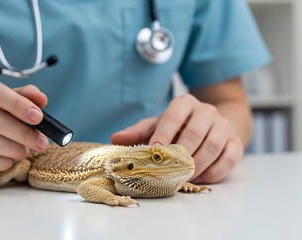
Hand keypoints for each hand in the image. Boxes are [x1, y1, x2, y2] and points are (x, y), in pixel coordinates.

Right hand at [0, 81, 48, 175]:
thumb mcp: (1, 103)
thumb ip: (22, 97)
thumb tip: (41, 98)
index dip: (18, 104)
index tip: (38, 117)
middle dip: (22, 132)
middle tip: (41, 142)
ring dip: (14, 149)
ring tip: (25, 152)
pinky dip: (2, 162)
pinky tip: (10, 160)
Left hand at [111, 93, 242, 183]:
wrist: (211, 125)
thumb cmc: (178, 126)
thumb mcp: (157, 125)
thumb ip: (138, 132)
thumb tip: (115, 139)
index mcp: (184, 103)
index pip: (173, 116)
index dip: (164, 133)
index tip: (155, 149)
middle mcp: (206, 111)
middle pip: (195, 132)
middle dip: (181, 153)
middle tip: (169, 170)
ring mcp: (223, 126)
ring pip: (213, 146)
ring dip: (197, 165)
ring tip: (183, 178)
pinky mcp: (236, 143)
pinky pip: (229, 159)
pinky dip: (214, 172)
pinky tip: (200, 178)